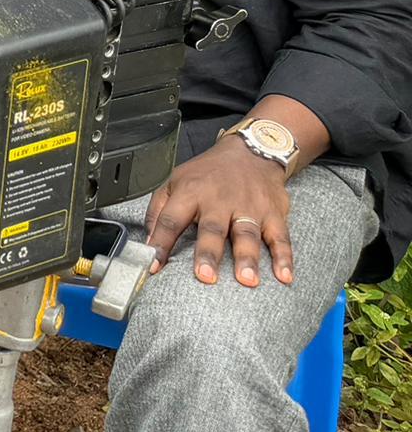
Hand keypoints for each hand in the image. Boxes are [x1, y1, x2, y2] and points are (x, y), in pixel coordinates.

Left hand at [144, 132, 293, 286]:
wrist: (250, 151)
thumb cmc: (208, 173)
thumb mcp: (174, 182)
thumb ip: (158, 212)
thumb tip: (147, 242)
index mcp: (190, 193)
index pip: (171, 220)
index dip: (160, 243)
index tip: (154, 266)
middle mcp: (219, 200)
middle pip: (213, 229)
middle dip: (208, 253)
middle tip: (205, 277)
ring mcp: (249, 207)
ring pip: (248, 234)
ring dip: (247, 258)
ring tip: (247, 280)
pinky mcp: (273, 213)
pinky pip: (280, 237)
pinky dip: (284, 258)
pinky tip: (284, 276)